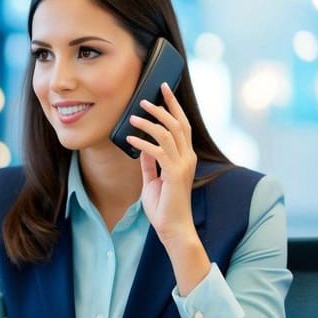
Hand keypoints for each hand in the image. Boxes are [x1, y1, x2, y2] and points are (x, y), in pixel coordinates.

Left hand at [125, 83, 210, 294]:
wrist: (172, 228)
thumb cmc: (164, 206)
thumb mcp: (153, 179)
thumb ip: (150, 162)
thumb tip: (142, 146)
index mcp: (185, 156)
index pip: (182, 124)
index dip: (173, 105)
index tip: (163, 89)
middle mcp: (188, 157)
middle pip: (178, 123)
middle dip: (162, 107)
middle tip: (145, 97)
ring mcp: (183, 165)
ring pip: (168, 133)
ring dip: (149, 123)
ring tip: (132, 117)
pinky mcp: (175, 174)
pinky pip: (158, 151)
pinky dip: (143, 143)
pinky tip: (130, 139)